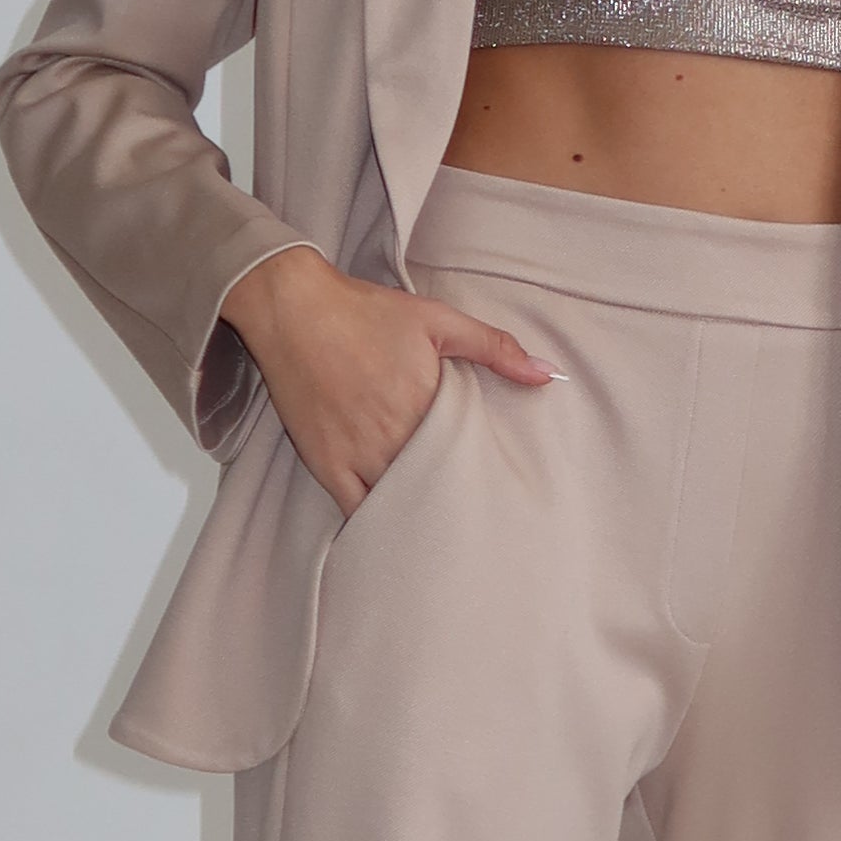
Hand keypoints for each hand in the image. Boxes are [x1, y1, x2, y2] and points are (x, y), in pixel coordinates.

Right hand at [222, 245, 553, 512]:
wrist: (293, 309)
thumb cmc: (365, 312)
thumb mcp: (437, 320)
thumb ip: (494, 348)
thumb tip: (548, 375)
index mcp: (426, 403)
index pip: (470, 453)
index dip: (486, 469)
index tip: (503, 482)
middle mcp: (393, 435)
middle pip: (438, 483)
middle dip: (458, 495)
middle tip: (483, 513)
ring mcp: (357, 453)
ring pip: (401, 501)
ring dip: (424, 511)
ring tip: (448, 526)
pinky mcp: (325, 462)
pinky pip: (355, 508)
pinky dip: (377, 522)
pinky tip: (397, 531)